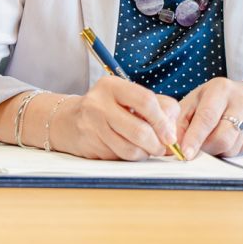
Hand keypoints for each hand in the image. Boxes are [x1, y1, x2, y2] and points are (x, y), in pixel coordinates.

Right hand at [52, 77, 180, 160]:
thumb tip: (174, 135)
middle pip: (139, 130)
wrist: (68, 120)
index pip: (146, 101)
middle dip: (156, 145)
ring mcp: (91, 124)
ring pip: (130, 149)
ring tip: (145, 149)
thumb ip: (157, 108)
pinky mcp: (88, 143)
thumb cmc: (108, 109)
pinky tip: (126, 149)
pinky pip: (118, 157)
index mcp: (113, 85)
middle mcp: (98, 102)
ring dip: (144, 154)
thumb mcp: (129, 98)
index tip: (170, 137)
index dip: (162, 122)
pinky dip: (128, 158)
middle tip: (162, 148)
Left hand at [177, 78, 242, 158]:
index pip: (207, 117)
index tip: (185, 153)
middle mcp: (241, 102)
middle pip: (221, 137)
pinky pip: (239, 151)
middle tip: (196, 148)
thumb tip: (173, 141)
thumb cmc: (218, 99)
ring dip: (215, 150)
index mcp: (221, 89)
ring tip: (212, 137)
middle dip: (205, 148)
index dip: (195, 137)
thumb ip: (181, 118)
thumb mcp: (197, 99)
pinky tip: (226, 137)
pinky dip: (227, 149)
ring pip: (230, 147)